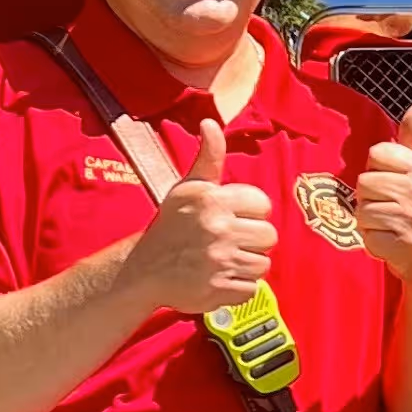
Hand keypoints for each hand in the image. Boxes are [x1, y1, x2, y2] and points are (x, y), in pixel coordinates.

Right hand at [128, 114, 275, 316]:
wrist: (143, 270)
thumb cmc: (171, 226)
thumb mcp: (187, 188)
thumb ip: (208, 157)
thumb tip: (211, 123)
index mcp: (213, 200)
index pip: (263, 206)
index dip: (251, 214)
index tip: (232, 219)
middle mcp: (218, 228)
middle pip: (269, 237)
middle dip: (252, 241)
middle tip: (228, 243)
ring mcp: (219, 260)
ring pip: (263, 264)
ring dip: (246, 265)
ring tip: (223, 261)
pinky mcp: (219, 289)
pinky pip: (251, 289)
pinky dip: (237, 288)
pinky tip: (218, 278)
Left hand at [354, 101, 411, 274]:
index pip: (377, 153)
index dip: (378, 171)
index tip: (393, 185)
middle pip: (364, 182)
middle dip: (371, 199)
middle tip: (391, 210)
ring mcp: (411, 216)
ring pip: (361, 209)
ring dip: (370, 222)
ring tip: (391, 226)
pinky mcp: (401, 241)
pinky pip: (366, 234)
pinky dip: (373, 242)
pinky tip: (391, 242)